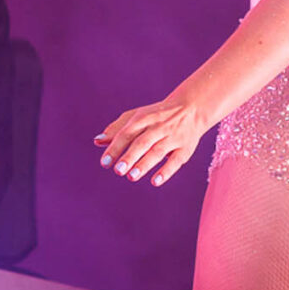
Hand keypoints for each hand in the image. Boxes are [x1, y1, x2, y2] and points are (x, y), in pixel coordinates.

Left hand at [95, 91, 212, 185]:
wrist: (191, 108)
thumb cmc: (157, 116)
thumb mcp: (137, 116)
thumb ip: (117, 129)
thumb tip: (97, 141)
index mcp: (144, 118)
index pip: (127, 133)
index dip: (115, 148)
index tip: (104, 163)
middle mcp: (159, 126)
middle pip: (142, 142)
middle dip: (130, 157)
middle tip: (118, 171)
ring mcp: (173, 137)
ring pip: (158, 151)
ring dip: (144, 164)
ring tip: (131, 177)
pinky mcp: (185, 148)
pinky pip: (176, 160)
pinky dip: (166, 171)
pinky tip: (155, 182)